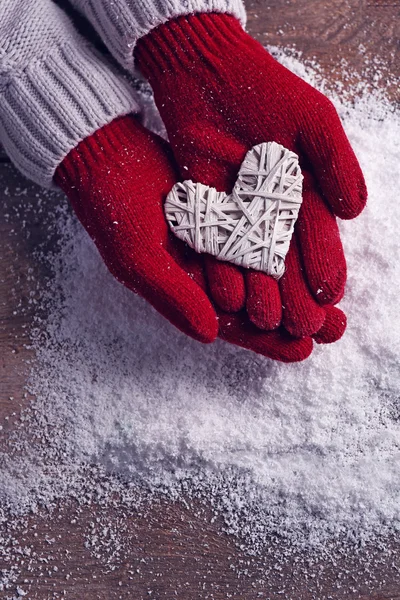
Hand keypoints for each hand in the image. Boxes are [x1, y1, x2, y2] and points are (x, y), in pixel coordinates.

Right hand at [55, 114, 312, 361]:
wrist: (109, 158)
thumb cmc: (113, 212)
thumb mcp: (138, 257)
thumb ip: (172, 295)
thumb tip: (210, 334)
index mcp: (184, 295)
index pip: (230, 327)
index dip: (266, 342)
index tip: (303, 348)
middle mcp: (206, 277)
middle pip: (257, 307)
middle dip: (295, 320)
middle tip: (335, 327)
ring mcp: (220, 247)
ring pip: (266, 276)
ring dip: (299, 288)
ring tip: (337, 302)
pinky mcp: (229, 216)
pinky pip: (264, 237)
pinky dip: (287, 248)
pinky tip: (315, 253)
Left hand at [136, 13, 366, 339]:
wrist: (208, 71)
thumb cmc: (266, 90)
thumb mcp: (314, 122)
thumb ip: (336, 165)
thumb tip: (354, 212)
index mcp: (303, 194)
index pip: (317, 239)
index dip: (325, 267)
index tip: (331, 297)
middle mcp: (269, 211)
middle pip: (285, 259)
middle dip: (295, 293)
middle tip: (304, 325)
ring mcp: (235, 213)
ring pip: (250, 261)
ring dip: (260, 291)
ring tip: (267, 320)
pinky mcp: (203, 210)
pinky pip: (213, 247)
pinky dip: (221, 269)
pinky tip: (230, 295)